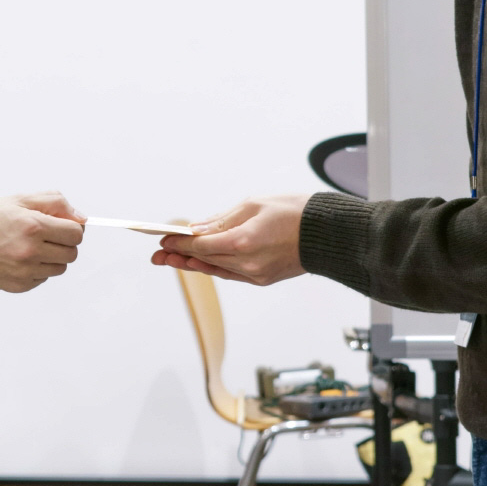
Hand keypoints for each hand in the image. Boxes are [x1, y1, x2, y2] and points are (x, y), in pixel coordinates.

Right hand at [0, 192, 85, 292]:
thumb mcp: (16, 200)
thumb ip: (53, 202)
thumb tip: (81, 216)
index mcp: (32, 226)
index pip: (76, 232)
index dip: (72, 226)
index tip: (62, 224)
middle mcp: (30, 251)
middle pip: (72, 252)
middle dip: (64, 242)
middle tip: (47, 234)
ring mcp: (24, 272)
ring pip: (60, 268)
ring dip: (52, 256)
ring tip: (31, 246)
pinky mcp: (18, 286)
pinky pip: (43, 278)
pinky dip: (37, 268)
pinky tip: (19, 258)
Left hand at [150, 194, 309, 285]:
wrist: (328, 233)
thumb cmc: (294, 212)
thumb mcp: (253, 205)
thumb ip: (221, 220)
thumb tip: (196, 229)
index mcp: (244, 241)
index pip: (201, 246)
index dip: (179, 244)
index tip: (163, 241)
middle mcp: (248, 263)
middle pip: (205, 260)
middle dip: (180, 256)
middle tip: (158, 255)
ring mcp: (256, 274)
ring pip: (216, 269)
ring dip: (193, 264)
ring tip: (172, 261)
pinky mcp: (263, 279)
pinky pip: (231, 274)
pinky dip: (214, 268)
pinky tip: (199, 264)